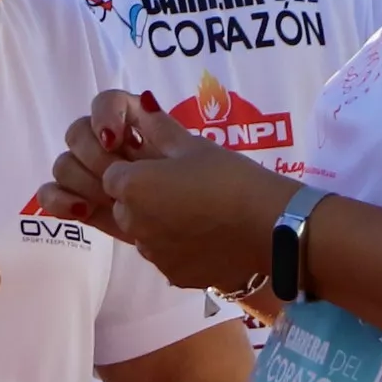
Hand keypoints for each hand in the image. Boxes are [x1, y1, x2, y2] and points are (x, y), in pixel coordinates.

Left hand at [51, 100, 293, 293]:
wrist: (270, 227)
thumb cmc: (231, 178)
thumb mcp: (195, 145)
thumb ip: (160, 127)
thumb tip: (142, 106)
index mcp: (132, 186)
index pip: (112, 175)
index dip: (135, 170)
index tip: (162, 168)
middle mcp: (132, 223)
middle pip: (124, 206)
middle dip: (143, 198)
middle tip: (182, 188)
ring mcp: (152, 253)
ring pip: (144, 233)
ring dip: (159, 223)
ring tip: (199, 213)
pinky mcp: (173, 275)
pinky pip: (165, 255)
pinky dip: (178, 246)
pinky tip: (207, 236)